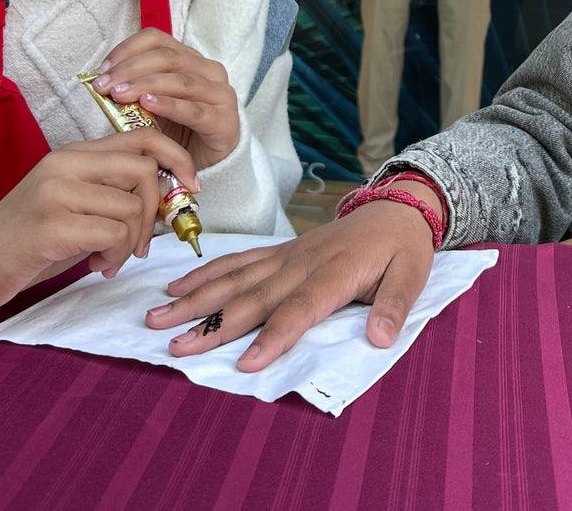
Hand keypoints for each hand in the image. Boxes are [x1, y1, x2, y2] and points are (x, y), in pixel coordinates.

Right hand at [0, 129, 198, 317]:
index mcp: (72, 154)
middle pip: (144, 170)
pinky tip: (98, 265)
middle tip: (140, 243)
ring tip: (110, 258)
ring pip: (132, 207)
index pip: (142, 137)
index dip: (176, 159)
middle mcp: (65, 165)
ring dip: (132, 243)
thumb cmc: (30, 239)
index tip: (191, 188)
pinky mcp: (51, 226)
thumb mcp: (74, 203)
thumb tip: (170, 196)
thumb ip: (113, 191)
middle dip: (156, 211)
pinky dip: (116, 255)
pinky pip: (114, 234)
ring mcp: (55, 193)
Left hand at [92, 28, 239, 169]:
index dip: (127, 49)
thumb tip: (103, 83)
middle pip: (168, 57)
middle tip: (104, 85)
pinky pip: (194, 110)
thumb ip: (134, 91)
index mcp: (190, 59)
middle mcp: (209, 70)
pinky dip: (169, 105)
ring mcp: (220, 95)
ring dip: (146, 85)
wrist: (208, 162)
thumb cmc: (177, 130)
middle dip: (131, 69)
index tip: (103, 68)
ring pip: (181, 81)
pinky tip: (147, 105)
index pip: (157, 40)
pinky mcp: (224, 121)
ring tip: (119, 94)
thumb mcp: (152, 105)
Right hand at [145, 181, 441, 368]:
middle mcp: (301, 264)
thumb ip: (394, 306)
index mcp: (334, 273)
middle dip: (212, 325)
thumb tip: (381, 339)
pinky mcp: (278, 252)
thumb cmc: (403, 247)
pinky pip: (237, 261)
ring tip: (158, 318)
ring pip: (234, 280)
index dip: (273, 337)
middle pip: (253, 298)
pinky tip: (176, 287)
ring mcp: (285, 256)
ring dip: (195, 300)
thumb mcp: (413, 275)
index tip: (245, 364)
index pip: (300, 309)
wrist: (394, 207)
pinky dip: (206, 273)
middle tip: (175, 348)